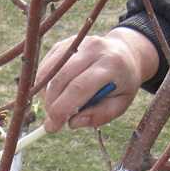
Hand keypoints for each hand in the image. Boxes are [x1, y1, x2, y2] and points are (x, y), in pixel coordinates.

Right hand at [38, 29, 159, 132]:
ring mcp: (78, 43)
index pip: (79, 87)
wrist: (125, 53)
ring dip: (45, 95)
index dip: (62, 109)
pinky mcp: (65, 43)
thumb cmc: (122, 83)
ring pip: (50, 71)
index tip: (53, 127)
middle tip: (51, 122)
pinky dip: (44, 84)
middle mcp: (93, 49)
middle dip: (51, 105)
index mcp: (111, 65)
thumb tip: (72, 123)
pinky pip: (47, 66)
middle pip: (61, 79)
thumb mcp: (120, 104)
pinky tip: (54, 94)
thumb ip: (99, 116)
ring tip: (54, 107)